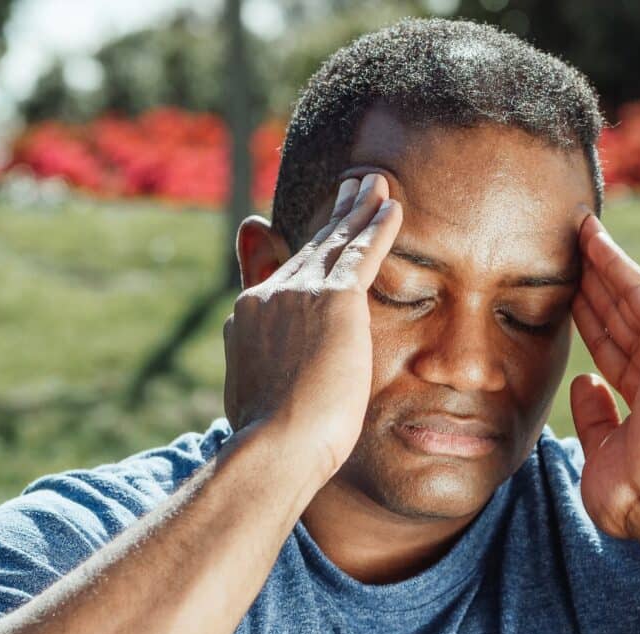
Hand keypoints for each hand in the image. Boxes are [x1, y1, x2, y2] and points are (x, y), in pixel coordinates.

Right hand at [223, 173, 401, 483]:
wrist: (275, 445)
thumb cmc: (270, 439)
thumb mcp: (252, 395)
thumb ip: (253, 365)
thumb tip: (245, 360)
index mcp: (251, 315)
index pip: (286, 274)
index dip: (307, 251)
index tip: (320, 234)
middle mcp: (271, 295)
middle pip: (311, 246)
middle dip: (335, 215)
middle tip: (352, 186)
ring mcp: (300, 294)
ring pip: (337, 241)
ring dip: (359, 207)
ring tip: (377, 183)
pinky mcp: (335, 301)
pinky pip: (362, 253)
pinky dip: (377, 227)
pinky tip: (393, 206)